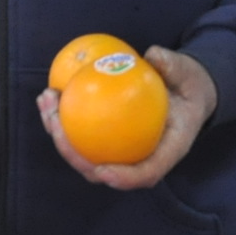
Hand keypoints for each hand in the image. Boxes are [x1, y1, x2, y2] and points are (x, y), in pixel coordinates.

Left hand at [38, 45, 216, 189]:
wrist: (186, 91)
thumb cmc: (189, 86)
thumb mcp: (189, 74)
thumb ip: (173, 66)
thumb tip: (153, 56)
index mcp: (167, 150)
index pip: (146, 173)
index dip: (124, 178)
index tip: (103, 169)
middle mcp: (139, 157)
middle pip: (101, 170)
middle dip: (72, 153)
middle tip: (56, 124)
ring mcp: (118, 150)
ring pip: (83, 154)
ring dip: (57, 132)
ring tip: (46, 101)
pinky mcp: (104, 137)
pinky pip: (79, 132)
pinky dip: (61, 116)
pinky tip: (50, 93)